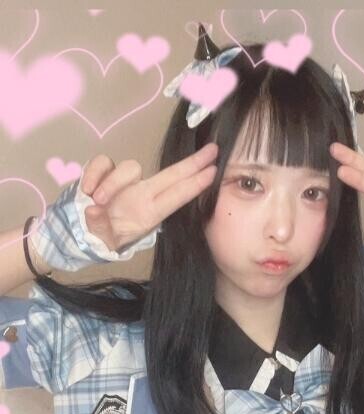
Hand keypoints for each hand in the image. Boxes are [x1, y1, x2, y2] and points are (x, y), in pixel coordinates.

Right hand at [80, 142, 219, 251]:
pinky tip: (86, 190)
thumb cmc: (98, 237)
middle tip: (213, 150)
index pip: (176, 196)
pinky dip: (94, 174)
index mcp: (149, 214)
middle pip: (171, 174)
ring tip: (97, 201)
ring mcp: (125, 183)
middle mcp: (141, 195)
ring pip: (130, 167)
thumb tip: (93, 210)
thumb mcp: (103, 240)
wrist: (76, 231)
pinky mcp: (105, 172)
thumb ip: (98, 226)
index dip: (195, 184)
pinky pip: (103, 162)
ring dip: (112, 183)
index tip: (214, 172)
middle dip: (192, 163)